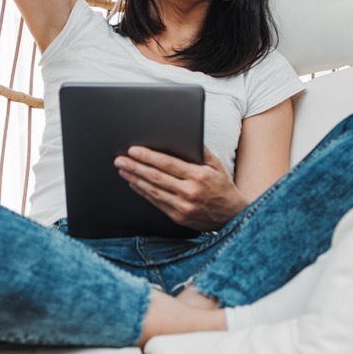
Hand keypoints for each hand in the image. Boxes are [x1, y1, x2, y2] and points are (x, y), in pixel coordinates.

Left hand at [115, 146, 248, 230]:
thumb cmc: (223, 186)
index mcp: (199, 176)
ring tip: (123, 170)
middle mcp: (190, 192)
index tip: (134, 150)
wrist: (232, 216)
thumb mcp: (217, 165)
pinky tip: (134, 184)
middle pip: (157, 177)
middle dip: (136, 167)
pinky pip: (156, 203)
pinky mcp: (178, 217)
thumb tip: (184, 135)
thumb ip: (201, 150)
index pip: (168, 164)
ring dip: (135, 179)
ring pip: (153, 191)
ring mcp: (183, 207)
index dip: (149, 157)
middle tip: (120, 160)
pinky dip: (143, 192)